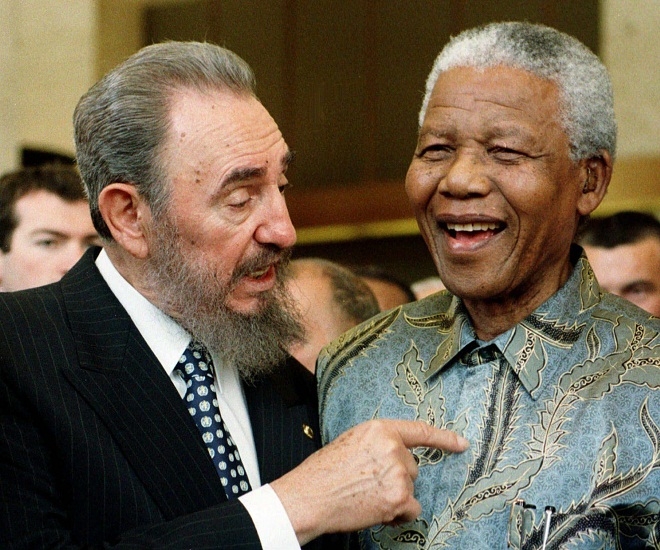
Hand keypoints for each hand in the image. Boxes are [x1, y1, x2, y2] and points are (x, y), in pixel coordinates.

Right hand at [270, 419, 468, 544]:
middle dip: (396, 477)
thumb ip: (378, 444)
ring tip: (367, 496)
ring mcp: (398, 472)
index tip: (461, 444)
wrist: (311, 496)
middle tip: (368, 483)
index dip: (444, 438)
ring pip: (410, 487)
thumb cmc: (325, 471)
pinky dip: (399, 513)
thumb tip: (396, 455)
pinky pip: (412, 508)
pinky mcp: (400, 497)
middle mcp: (394, 447)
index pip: (420, 431)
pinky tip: (377, 509)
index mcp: (381, 429)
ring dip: (396, 495)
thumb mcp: (352, 442)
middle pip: (412, 467)